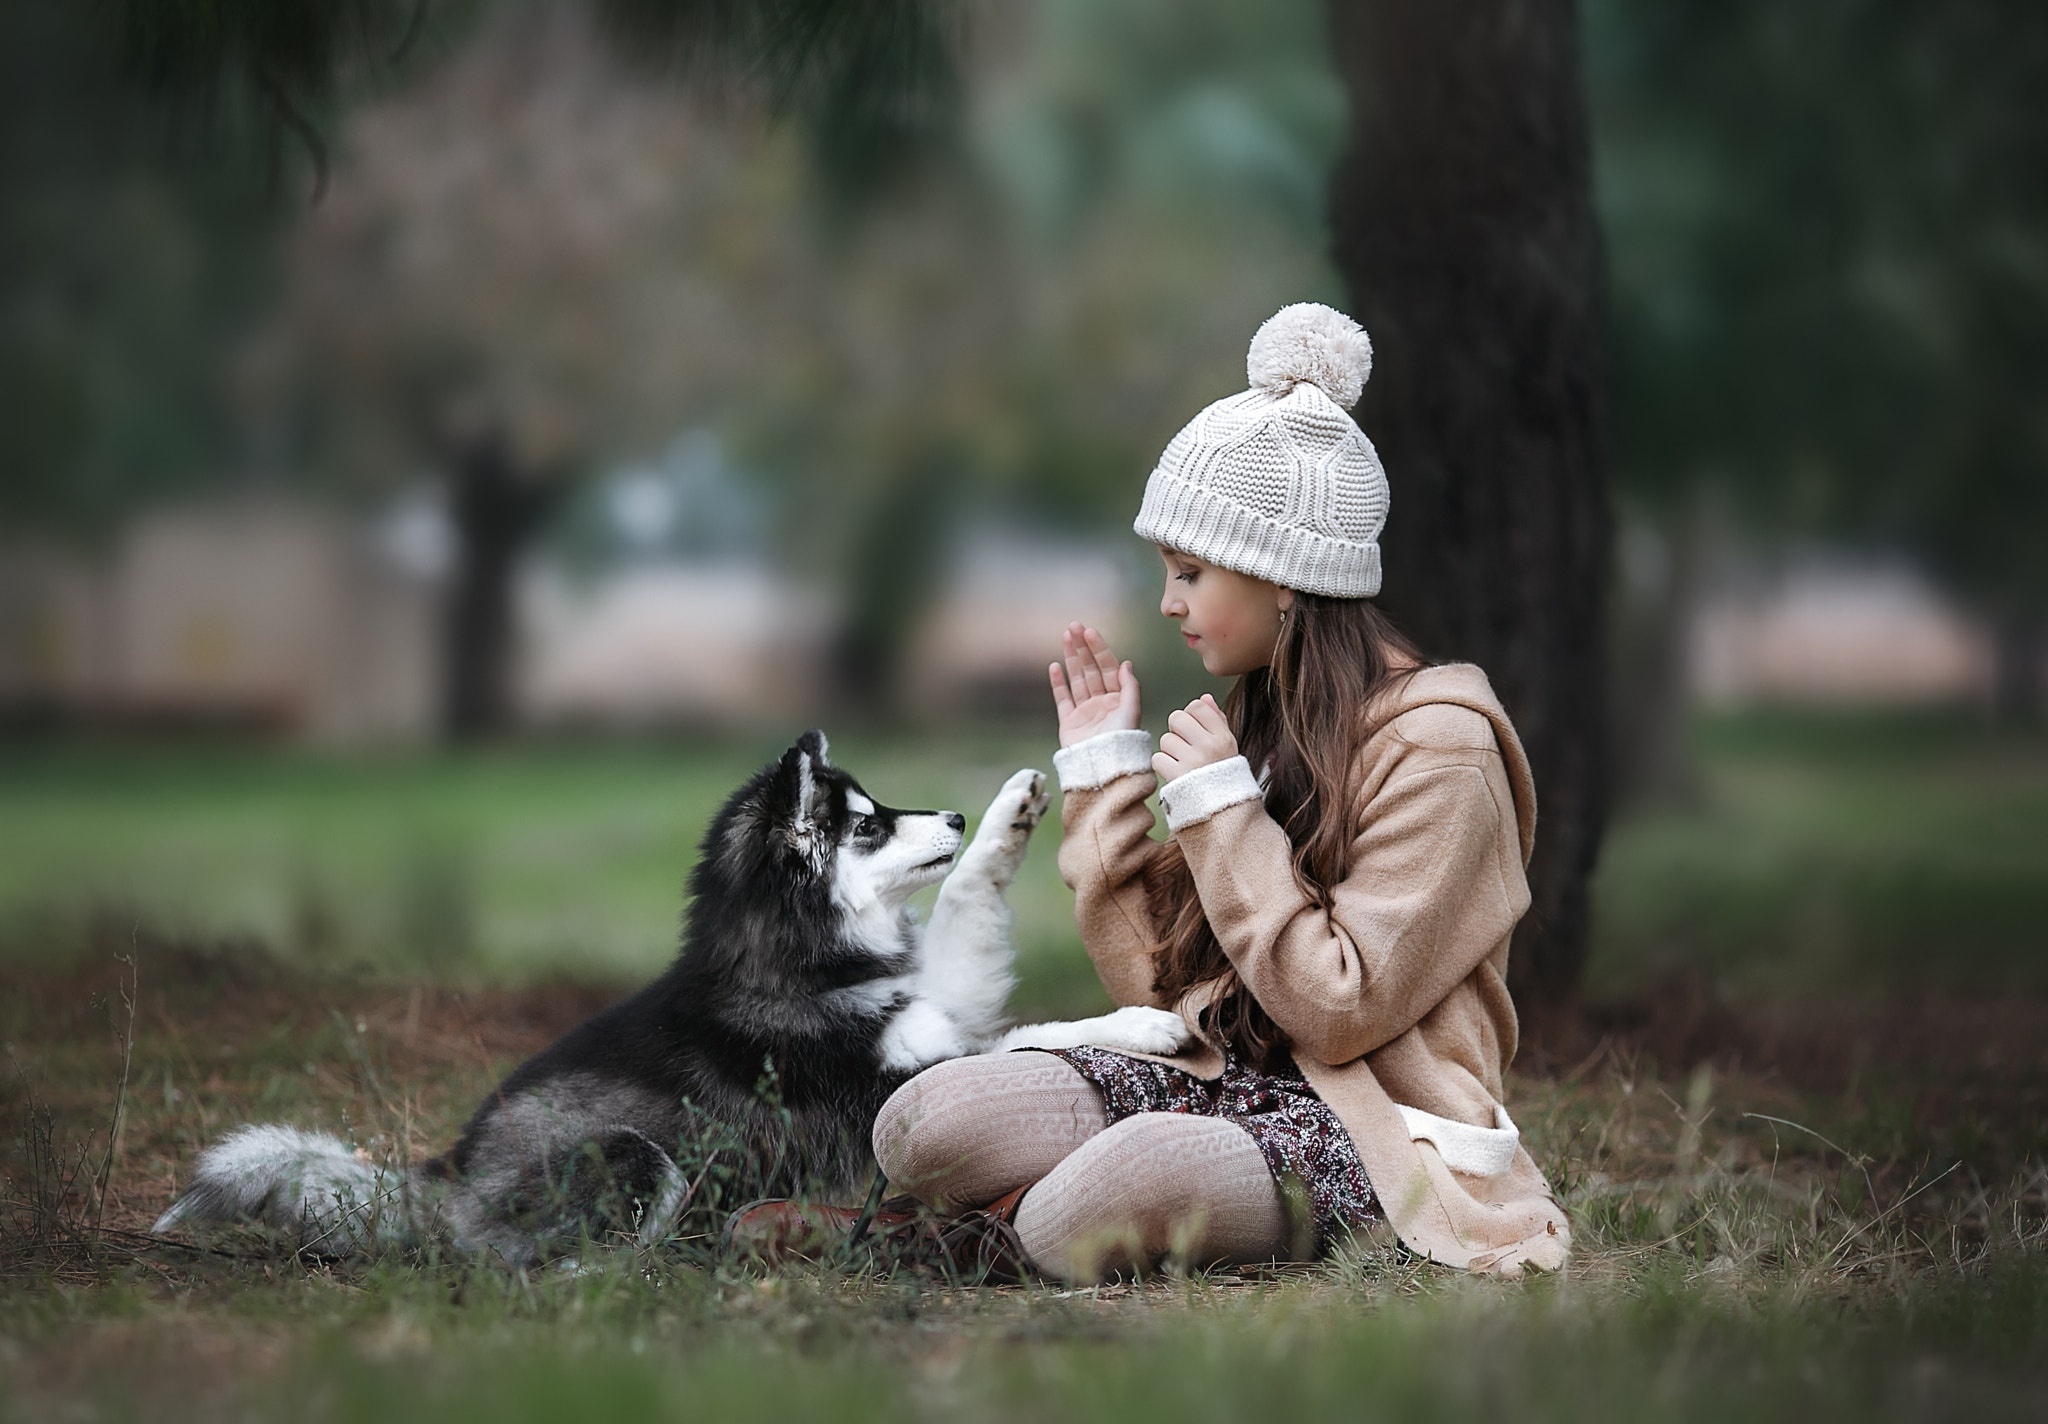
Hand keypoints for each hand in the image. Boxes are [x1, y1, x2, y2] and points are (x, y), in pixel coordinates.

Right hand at [1049, 622, 1140, 748]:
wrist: (1102, 766)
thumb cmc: (1121, 741)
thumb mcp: (1131, 711)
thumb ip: (1129, 686)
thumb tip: (1126, 663)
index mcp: (1118, 698)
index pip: (1108, 667)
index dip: (1099, 649)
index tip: (1090, 632)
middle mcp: (1102, 702)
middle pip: (1090, 668)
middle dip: (1083, 647)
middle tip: (1074, 627)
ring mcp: (1085, 711)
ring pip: (1077, 678)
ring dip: (1071, 657)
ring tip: (1065, 637)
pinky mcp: (1069, 722)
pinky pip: (1063, 698)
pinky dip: (1058, 682)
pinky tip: (1055, 666)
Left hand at [1153, 694, 1237, 782]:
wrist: (1224, 809)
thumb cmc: (1224, 775)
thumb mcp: (1229, 745)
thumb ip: (1217, 720)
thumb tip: (1204, 698)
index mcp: (1223, 736)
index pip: (1197, 706)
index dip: (1191, 715)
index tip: (1194, 728)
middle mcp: (1209, 746)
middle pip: (1177, 718)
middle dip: (1177, 729)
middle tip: (1185, 744)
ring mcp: (1192, 761)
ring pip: (1165, 739)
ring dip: (1170, 750)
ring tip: (1182, 761)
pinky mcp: (1177, 777)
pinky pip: (1158, 758)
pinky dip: (1162, 765)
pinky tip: (1174, 771)